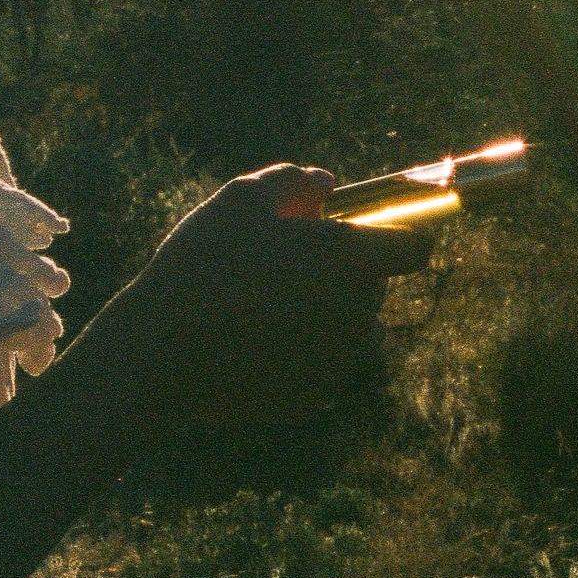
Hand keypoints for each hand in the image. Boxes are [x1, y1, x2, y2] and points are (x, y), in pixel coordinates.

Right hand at [113, 163, 433, 436]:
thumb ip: (293, 181)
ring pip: (346, 328)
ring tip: (256, 304)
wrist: (161, 351)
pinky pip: (317, 365)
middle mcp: (360, 314)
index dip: (394, 231)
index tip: (361, 228)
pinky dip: (294, 353)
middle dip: (337, 270)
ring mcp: (341, 362)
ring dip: (319, 313)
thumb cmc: (204, 263)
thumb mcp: (241, 199)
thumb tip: (325, 183)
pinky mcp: (314, 397)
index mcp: (352, 259)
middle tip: (278, 261)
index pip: (416, 246)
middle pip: (370, 286)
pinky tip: (244, 342)